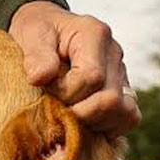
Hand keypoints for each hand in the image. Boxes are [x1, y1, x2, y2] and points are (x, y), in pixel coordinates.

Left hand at [8, 0, 140, 138]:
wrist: (47, 31)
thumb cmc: (38, 32)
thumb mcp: (30, 35)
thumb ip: (36, 55)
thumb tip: (40, 78)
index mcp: (95, 34)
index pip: (91, 77)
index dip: (66, 93)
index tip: (47, 88)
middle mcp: (114, 54)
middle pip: (110, 99)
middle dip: (79, 112)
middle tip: (57, 106)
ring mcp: (122, 74)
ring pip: (125, 113)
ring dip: (94, 122)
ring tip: (71, 116)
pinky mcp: (124, 92)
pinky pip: (129, 118)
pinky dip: (107, 127)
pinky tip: (85, 123)